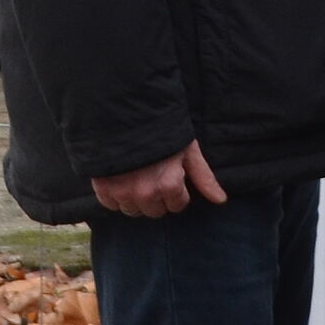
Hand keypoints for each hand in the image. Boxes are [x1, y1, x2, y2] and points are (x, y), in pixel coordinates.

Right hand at [94, 139, 224, 218]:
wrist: (125, 113)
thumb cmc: (163, 131)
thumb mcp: (188, 151)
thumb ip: (203, 178)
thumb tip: (221, 200)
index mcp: (169, 186)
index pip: (177, 205)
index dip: (177, 190)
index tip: (171, 175)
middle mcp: (146, 194)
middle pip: (155, 211)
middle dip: (157, 196)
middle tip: (153, 175)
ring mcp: (122, 192)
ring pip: (133, 210)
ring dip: (135, 198)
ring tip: (136, 176)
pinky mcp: (103, 188)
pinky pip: (111, 205)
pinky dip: (115, 195)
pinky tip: (120, 177)